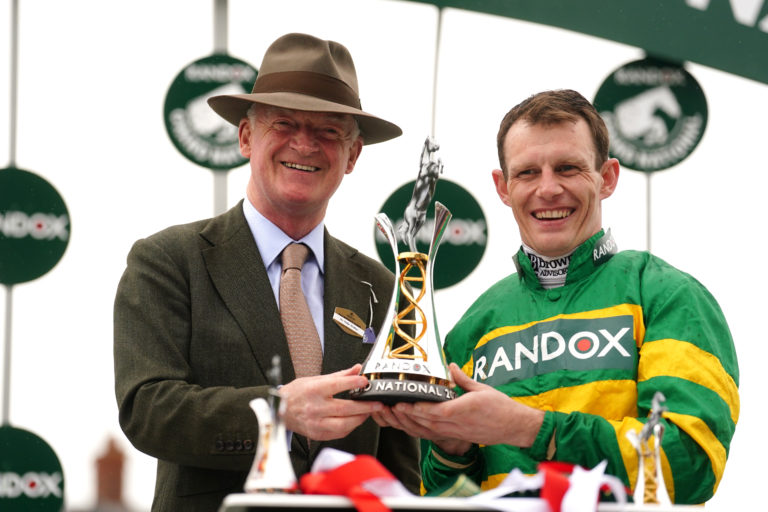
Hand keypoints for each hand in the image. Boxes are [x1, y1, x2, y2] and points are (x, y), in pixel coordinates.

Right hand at [279, 364, 382, 440]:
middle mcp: (315, 407)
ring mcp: (316, 423)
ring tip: (368, 412)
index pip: (336, 385)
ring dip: (360, 418)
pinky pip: (340, 433)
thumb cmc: (298, 393)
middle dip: (365, 406)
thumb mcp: (315, 379)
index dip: (352, 383)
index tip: (365, 381)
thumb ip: (339, 375)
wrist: (280, 411)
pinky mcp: (318, 434)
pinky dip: (351, 426)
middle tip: (377, 403)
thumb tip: (357, 368)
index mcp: (314, 390)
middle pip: (344, 408)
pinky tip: (355, 420)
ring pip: (344, 424)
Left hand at [374, 363, 543, 453]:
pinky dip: (420, 430)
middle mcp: (457, 424)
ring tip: (395, 415)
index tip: (403, 403)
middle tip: (390, 408)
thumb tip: (451, 366)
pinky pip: (434, 435)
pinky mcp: (456, 437)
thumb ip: (463, 379)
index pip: (436, 412)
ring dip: (410, 424)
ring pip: (428, 431)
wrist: (514, 427)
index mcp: (463, 410)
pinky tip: (410, 425)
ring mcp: (456, 433)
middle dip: (406, 416)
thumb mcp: (482, 388)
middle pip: (426, 423)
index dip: (418, 409)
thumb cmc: (501, 408)